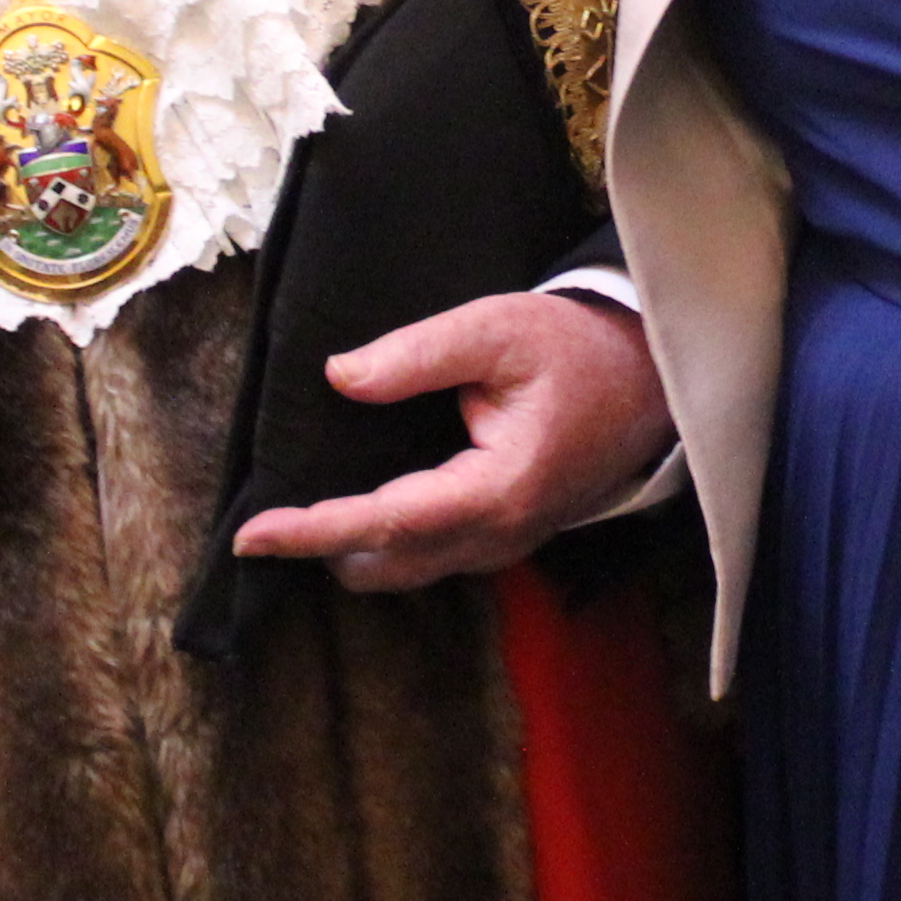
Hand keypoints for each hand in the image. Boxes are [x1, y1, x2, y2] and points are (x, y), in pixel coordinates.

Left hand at [226, 291, 673, 593]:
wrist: (651, 379)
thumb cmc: (579, 349)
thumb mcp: (497, 329)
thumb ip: (416, 356)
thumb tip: (340, 378)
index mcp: (497, 489)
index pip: (385, 521)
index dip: (312, 531)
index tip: (250, 535)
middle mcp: (500, 534)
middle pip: (385, 565)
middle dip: (322, 548)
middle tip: (263, 520)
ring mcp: (507, 544)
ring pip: (406, 570)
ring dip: (352, 549)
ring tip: (298, 517)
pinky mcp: (507, 538)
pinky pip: (431, 557)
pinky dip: (386, 542)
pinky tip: (358, 508)